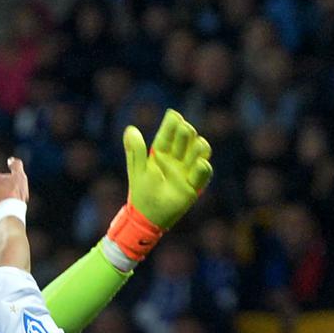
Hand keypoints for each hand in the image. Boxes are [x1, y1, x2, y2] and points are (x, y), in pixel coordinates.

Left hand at [124, 109, 211, 229]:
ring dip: (198, 147)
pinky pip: (203, 174)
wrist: (147, 217)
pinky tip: (200, 162)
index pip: (168, 135)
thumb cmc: (141, 192)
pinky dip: (203, 168)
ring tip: (197, 143)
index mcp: (160, 153)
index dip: (172, 124)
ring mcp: (186, 170)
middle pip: (185, 140)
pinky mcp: (194, 185)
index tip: (174, 115)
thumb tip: (130, 129)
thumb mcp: (138, 170)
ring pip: (198, 152)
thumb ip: (136, 150)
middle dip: (186, 133)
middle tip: (184, 129)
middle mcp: (176, 159)